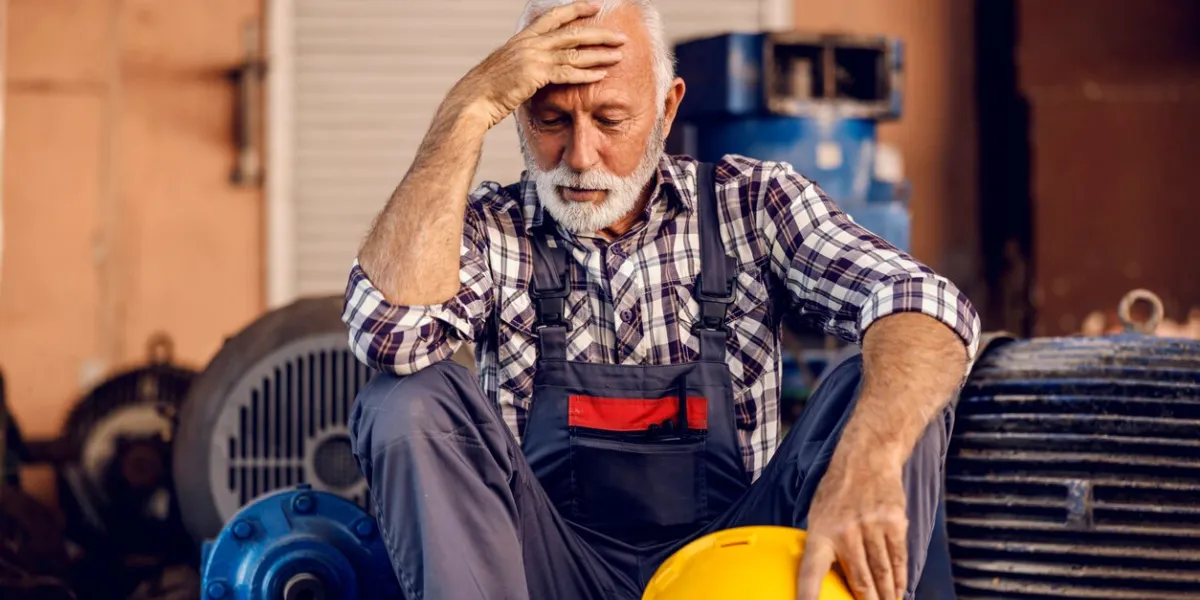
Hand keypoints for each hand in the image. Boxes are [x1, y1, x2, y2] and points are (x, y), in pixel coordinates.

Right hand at [450, 0, 626, 128]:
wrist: (473, 99)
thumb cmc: (488, 88)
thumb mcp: (507, 66)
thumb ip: (525, 61)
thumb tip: (537, 65)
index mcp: (523, 38)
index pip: (553, 16)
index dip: (575, 9)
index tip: (594, 5)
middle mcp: (530, 43)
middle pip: (572, 33)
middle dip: (599, 33)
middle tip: (619, 36)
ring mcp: (533, 58)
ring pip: (574, 53)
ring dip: (599, 54)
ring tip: (618, 55)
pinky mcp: (535, 75)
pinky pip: (567, 73)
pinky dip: (586, 74)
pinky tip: (601, 75)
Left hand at [796, 450, 908, 599]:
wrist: (866, 459)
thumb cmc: (838, 491)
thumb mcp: (818, 515)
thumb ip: (822, 544)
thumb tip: (821, 576)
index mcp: (820, 532)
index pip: (811, 571)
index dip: (808, 594)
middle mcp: (845, 532)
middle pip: (860, 580)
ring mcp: (872, 527)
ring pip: (882, 573)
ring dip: (887, 595)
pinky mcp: (894, 523)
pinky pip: (898, 558)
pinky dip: (900, 579)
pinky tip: (899, 591)